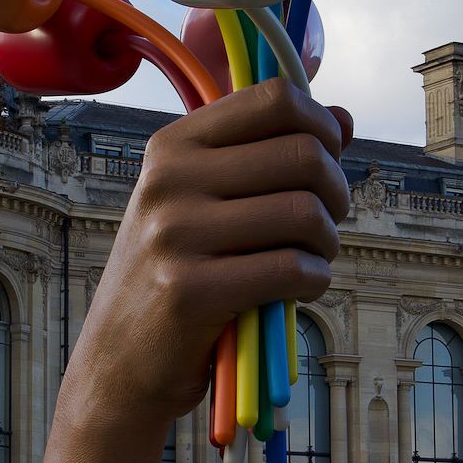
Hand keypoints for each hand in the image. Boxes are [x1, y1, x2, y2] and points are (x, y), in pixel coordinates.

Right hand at [69, 81, 351, 424]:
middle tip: (324, 224)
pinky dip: (314, 281)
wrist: (118, 363)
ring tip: (310, 260)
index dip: (321, 127)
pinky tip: (299, 290)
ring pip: (305, 212)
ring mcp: (175, 234)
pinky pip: (292, 269)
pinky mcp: (190, 290)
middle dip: (335, 192)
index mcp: (172, 146)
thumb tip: (344, 119)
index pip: (275, 99)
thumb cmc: (175, 276)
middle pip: (304, 154)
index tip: (325, 162)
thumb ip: (269, 156)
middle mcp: (168, 180)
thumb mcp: (203, 204)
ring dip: (327, 243)